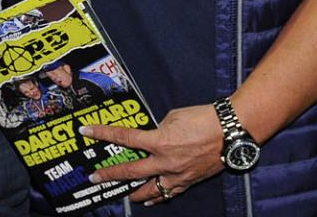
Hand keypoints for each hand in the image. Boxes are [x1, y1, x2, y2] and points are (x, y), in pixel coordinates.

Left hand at [81, 103, 223, 205]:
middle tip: (95, 177)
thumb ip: (158, 129)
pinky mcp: (189, 181)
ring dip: (134, 193)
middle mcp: (165, 162)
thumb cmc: (202, 118)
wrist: (230, 131)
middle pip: (131, 171)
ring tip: (124, 195)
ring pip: (150, 190)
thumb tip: (151, 137)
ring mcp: (177, 174)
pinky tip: (151, 199)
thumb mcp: (173, 116)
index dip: (103, 133)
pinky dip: (158, 197)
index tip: (86, 131)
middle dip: (110, 174)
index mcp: (159, 141)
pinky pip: (169, 193)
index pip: (125, 137)